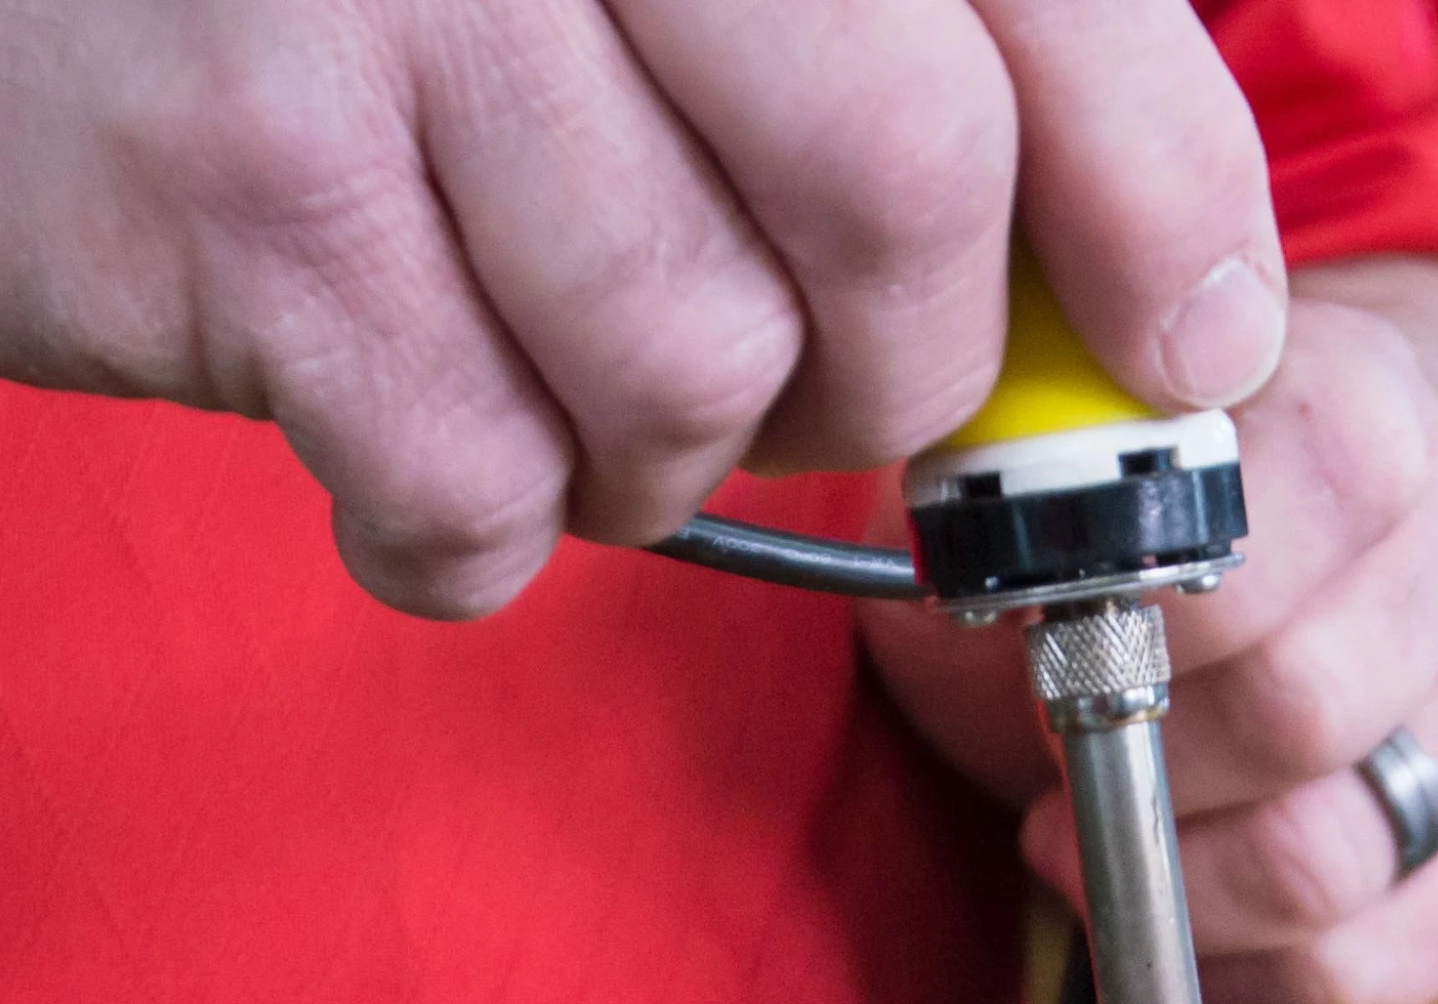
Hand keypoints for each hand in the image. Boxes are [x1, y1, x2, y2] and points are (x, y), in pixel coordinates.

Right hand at [0, 0, 1285, 617]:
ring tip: (542, 357)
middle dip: (893, 365)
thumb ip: (896, 65)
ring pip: (696, 371)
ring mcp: (392, 15)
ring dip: (653, 447)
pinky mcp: (251, 198)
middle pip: (903, 197)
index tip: (1186, 345)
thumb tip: (1167, 299)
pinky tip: (392, 404)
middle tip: (813, 372)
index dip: (1162, 206)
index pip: (1050, 5)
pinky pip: (485, 486)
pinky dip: (468, 518)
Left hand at [863, 262, 1437, 1003]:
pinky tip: (1203, 928)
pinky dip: (1259, 972)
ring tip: (1118, 853)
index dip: (1131, 632)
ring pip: (1334, 863)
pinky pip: (1382, 960)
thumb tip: (968, 578)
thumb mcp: (1073, 462)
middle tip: (1070, 772)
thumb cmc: (1172, 523)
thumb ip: (1019, 498)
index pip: (1256, 543)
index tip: (1053, 655)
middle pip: (1299, 717)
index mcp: (1363, 409)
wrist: (1325, 530)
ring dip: (1187, 889)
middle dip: (1148, 772)